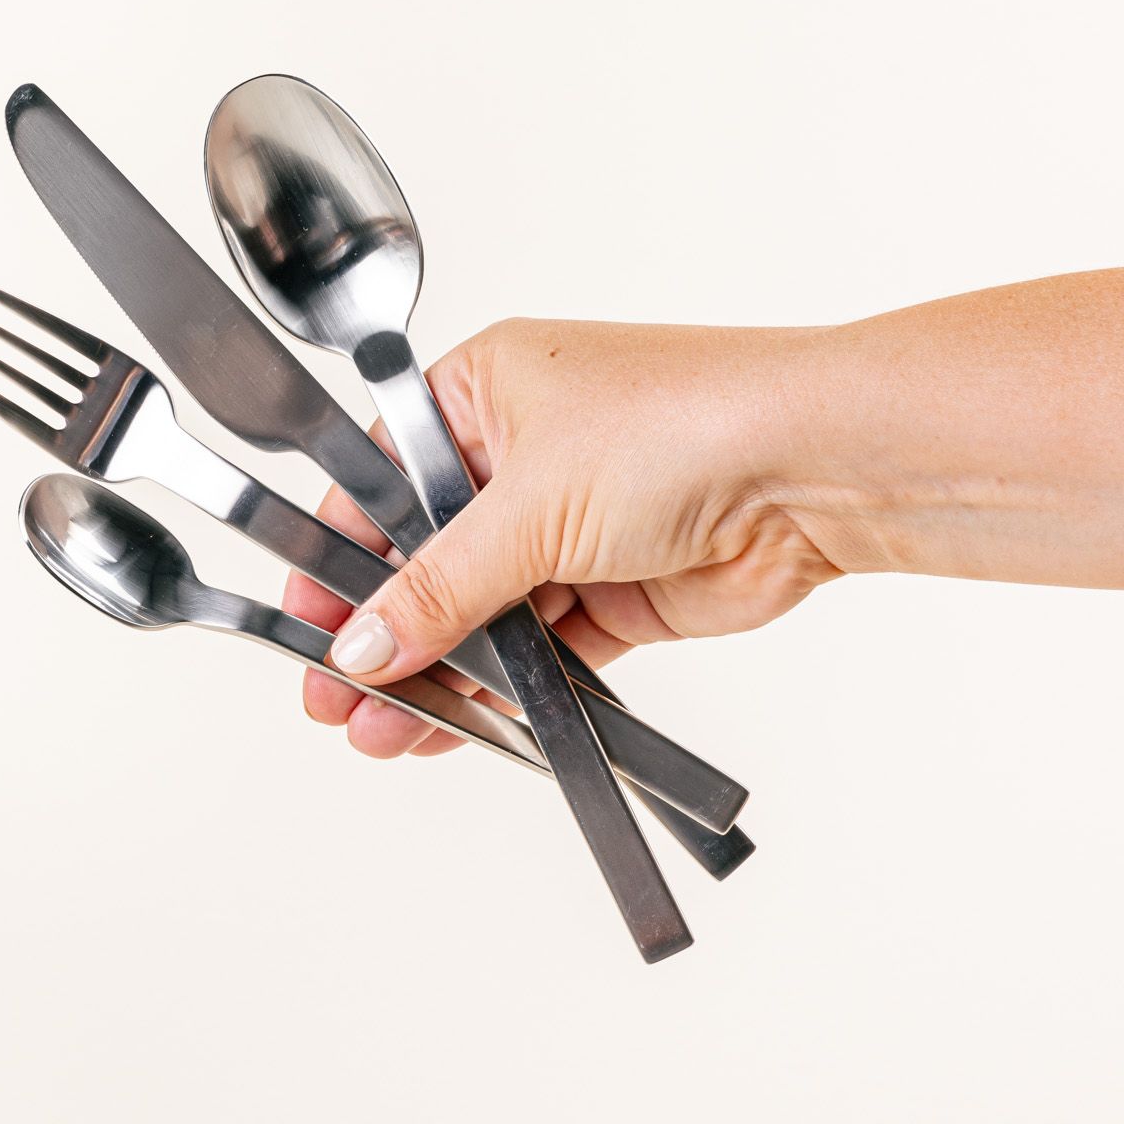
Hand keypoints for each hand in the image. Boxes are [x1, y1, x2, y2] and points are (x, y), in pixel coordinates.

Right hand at [281, 317, 843, 756]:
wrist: (814, 471)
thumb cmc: (685, 422)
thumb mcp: (530, 503)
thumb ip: (440, 585)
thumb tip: (365, 640)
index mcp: (483, 392)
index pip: (381, 481)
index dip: (341, 557)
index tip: (309, 624)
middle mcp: (523, 453)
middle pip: (429, 557)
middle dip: (385, 632)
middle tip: (337, 700)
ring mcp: (571, 524)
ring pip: (483, 614)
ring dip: (442, 673)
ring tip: (389, 730)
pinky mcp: (615, 589)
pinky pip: (541, 650)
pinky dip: (506, 689)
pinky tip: (464, 724)